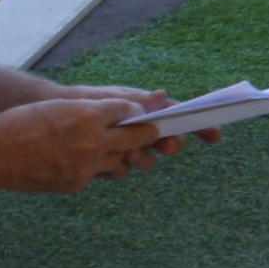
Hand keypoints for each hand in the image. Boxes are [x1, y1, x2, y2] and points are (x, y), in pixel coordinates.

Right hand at [0, 98, 167, 191]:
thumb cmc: (23, 122)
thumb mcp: (60, 106)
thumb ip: (94, 110)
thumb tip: (127, 114)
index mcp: (87, 115)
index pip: (127, 110)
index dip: (136, 111)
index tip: (140, 114)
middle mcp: (92, 141)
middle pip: (135, 137)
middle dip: (146, 134)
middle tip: (152, 132)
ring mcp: (86, 166)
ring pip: (119, 160)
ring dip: (119, 154)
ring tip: (114, 148)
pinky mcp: (76, 183)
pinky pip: (96, 175)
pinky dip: (92, 168)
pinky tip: (78, 161)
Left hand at [53, 84, 217, 155]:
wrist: (53, 115)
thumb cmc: (86, 100)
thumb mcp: (112, 97)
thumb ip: (138, 102)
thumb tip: (163, 97)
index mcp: (146, 112)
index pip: (178, 118)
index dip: (198, 126)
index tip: (214, 135)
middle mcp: (140, 131)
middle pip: (166, 142)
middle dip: (170, 144)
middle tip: (167, 144)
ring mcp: (125, 148)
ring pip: (145, 159)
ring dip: (143, 158)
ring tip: (130, 152)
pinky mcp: (108, 163)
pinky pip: (121, 170)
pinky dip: (118, 167)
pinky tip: (108, 163)